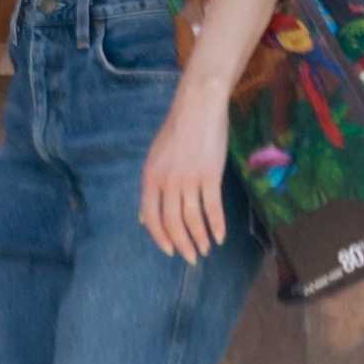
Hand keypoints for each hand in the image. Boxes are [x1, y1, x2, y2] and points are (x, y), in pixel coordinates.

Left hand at [139, 76, 229, 263]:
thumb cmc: (177, 131)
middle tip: (191, 257)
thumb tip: (142, 219)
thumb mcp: (155, 158)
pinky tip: (220, 236)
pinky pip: (212, 208)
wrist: (198, 107)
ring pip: (192, 219)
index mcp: (150, 177)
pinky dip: (217, 225)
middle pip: (172, 222)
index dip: (160, 237)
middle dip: (182, 244)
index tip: (170, 250)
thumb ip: (151, 189)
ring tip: (206, 249)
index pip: (150, 217)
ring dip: (200, 238)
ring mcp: (188, 179)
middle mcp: (167, 181)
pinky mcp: (210, 175)